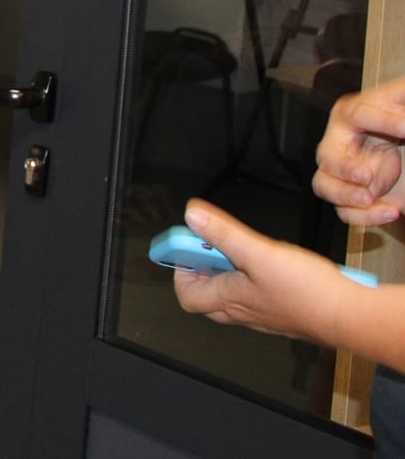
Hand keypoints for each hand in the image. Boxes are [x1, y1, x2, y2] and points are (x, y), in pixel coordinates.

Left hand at [169, 199, 343, 342]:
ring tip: (247, 249)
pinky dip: (257, 280)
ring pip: (236, 297)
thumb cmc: (308, 291)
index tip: (188, 246)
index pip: (187, 295)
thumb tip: (192, 216)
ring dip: (233, 272)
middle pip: (209, 296)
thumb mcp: (260, 253)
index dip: (181, 271)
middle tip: (214, 246)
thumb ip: (224, 234)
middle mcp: (245, 312)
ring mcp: (267, 315)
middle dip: (205, 269)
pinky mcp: (288, 313)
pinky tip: (276, 265)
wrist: (352, 316)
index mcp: (230, 299)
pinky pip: (261, 298)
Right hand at [314, 81, 404, 225]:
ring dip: (345, 196)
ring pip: (325, 186)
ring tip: (371, 198)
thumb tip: (403, 117)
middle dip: (344, 169)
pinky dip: (364, 216)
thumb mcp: (401, 97)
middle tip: (368, 176)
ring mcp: (344, 171)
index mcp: (352, 113)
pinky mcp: (353, 193)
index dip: (383, 122)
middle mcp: (340, 142)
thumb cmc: (398, 115)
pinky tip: (391, 211)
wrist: (401, 143)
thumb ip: (401, 98)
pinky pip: (345, 211)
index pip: (359, 114)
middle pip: (327, 156)